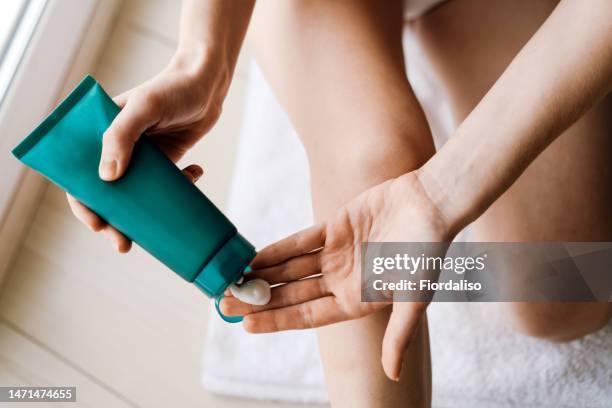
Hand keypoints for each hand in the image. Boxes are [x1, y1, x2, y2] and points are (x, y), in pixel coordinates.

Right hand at [67, 54, 230, 250]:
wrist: (208, 82)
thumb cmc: (173, 88)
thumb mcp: (145, 107)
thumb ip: (122, 136)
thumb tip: (107, 178)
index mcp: (103, 134)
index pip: (82, 173)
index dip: (84, 202)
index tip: (97, 225)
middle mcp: (121, 148)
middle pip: (109, 192)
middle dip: (114, 221)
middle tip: (123, 244)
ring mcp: (145, 157)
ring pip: (138, 194)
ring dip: (144, 214)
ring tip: (157, 230)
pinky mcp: (169, 160)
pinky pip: (167, 184)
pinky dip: (180, 187)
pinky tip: (195, 174)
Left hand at [220, 171, 453, 380]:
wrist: (431, 205)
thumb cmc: (427, 253)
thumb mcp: (414, 299)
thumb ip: (399, 335)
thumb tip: (392, 376)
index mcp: (356, 301)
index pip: (307, 316)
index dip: (277, 321)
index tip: (247, 325)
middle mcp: (342, 280)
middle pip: (292, 293)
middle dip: (260, 299)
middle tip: (226, 304)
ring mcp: (336, 254)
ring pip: (291, 267)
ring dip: (263, 274)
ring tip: (234, 281)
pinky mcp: (334, 228)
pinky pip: (300, 240)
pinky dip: (277, 248)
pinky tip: (255, 255)